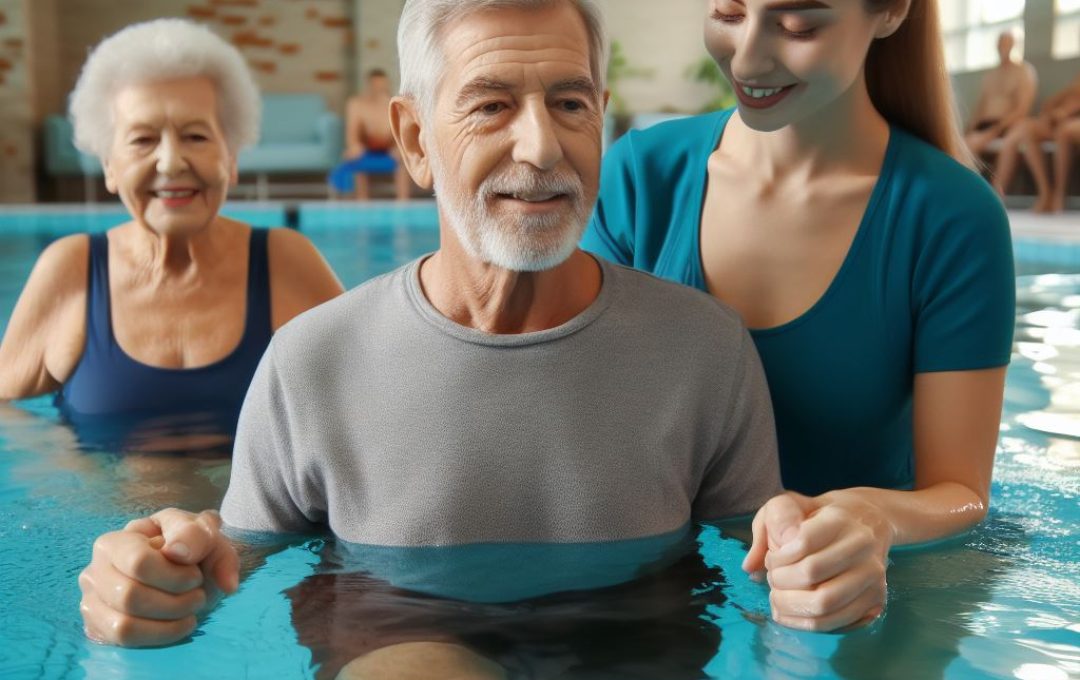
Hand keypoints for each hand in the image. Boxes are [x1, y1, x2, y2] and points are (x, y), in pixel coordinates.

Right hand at [78, 508, 239, 646]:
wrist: (192, 571)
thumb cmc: (192, 549)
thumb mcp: (203, 531)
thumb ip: (197, 535)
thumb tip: (181, 552)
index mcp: (116, 541)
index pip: (138, 562)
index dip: (174, 575)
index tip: (196, 576)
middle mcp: (95, 571)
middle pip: (130, 596)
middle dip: (176, 602)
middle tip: (198, 596)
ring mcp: (92, 601)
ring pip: (124, 624)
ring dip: (169, 622)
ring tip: (191, 610)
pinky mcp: (99, 628)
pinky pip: (124, 641)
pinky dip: (159, 636)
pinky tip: (179, 625)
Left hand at [743, 492, 892, 631]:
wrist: (867, 522)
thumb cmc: (819, 516)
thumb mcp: (790, 504)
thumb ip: (769, 525)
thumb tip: (750, 566)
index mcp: (840, 519)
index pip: (802, 542)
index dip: (778, 556)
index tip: (771, 557)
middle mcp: (862, 548)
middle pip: (811, 574)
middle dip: (780, 581)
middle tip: (773, 578)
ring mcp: (874, 577)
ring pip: (824, 604)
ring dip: (790, 605)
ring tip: (777, 596)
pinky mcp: (876, 601)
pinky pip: (835, 624)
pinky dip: (804, 623)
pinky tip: (790, 611)